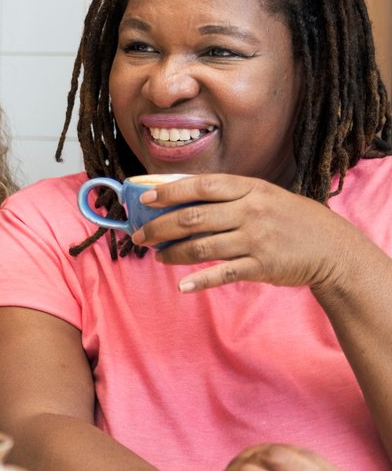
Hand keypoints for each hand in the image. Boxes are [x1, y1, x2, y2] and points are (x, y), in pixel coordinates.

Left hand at [135, 175, 368, 294]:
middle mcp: (251, 211)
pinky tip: (182, 285)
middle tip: (138, 236)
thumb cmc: (289, 218)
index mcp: (250, 189)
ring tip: (157, 256)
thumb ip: (227, 195)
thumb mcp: (264, 195)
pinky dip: (199, 280)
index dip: (169, 191)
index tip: (144, 198)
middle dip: (159, 227)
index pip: (202, 185)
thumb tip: (178, 195)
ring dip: (173, 253)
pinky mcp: (262, 266)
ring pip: (202, 246)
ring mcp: (256, 239)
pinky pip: (222, 273)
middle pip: (193, 217)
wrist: (332, 248)